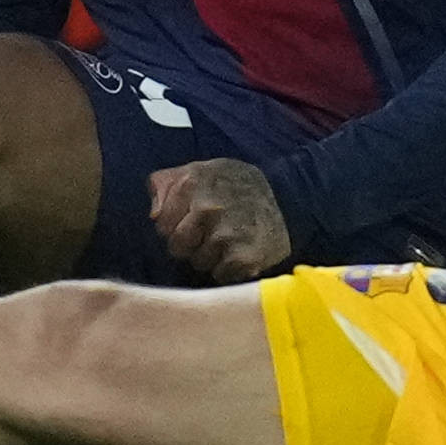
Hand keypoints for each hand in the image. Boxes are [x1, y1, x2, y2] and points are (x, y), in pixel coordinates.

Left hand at [150, 158, 291, 281]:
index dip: (174, 226)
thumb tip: (152, 212)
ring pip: (198, 262)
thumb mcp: (201, 169)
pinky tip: (241, 252)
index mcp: (192, 183)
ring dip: (211, 257)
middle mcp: (206, 208)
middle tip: (212, 233)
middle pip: (177, 247)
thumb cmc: (238, 186)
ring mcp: (224, 234)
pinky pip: (220, 274)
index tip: (191, 221)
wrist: (293, 198)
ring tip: (230, 240)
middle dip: (190, 244)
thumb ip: (166, 183)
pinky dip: (229, 269)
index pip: (161, 224)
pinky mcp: (242, 257)